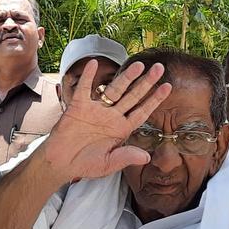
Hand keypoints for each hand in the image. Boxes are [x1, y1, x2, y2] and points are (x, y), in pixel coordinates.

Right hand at [40, 60, 171, 183]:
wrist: (60, 162)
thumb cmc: (84, 164)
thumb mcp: (108, 164)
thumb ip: (126, 157)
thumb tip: (147, 157)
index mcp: (121, 129)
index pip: (141, 112)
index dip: (154, 100)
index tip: (168, 87)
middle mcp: (111, 117)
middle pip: (132, 96)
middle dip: (146, 82)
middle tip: (159, 68)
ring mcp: (96, 110)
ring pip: (114, 90)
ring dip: (126, 77)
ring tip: (138, 65)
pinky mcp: (79, 107)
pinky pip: (84, 89)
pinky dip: (88, 77)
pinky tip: (93, 64)